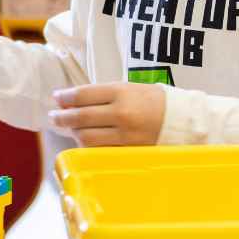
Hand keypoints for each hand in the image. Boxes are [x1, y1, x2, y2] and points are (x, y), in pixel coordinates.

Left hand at [48, 82, 165, 146]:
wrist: (183, 120)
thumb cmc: (156, 101)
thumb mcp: (132, 88)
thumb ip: (104, 94)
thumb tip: (73, 100)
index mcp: (122, 92)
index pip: (83, 95)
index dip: (65, 97)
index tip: (57, 98)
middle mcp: (121, 113)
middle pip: (80, 117)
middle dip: (62, 117)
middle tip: (54, 116)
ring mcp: (124, 134)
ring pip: (85, 137)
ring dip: (74, 133)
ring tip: (71, 128)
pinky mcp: (128, 150)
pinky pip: (99, 150)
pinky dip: (88, 145)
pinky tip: (86, 139)